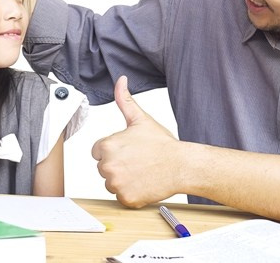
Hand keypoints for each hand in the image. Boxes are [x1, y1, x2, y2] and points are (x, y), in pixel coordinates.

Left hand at [91, 76, 180, 207]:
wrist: (182, 166)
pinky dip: (131, 194)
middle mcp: (107, 165)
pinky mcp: (125, 199)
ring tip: (141, 172)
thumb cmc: (162, 144)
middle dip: (118, 165)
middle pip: (103, 168)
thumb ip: (125, 100)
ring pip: (111, 183)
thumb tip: (121, 80)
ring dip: (123, 180)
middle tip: (138, 161)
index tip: (129, 150)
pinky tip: (143, 183)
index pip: (98, 152)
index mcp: (107, 145)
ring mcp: (116, 184)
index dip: (114, 150)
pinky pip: (121, 197)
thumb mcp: (140, 119)